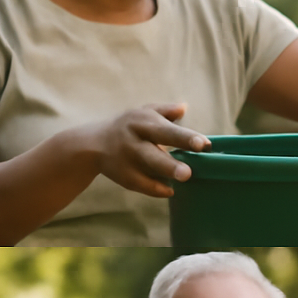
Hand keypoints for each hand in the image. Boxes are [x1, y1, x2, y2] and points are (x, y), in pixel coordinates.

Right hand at [81, 103, 209, 197]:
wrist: (92, 144)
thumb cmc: (128, 126)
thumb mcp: (143, 112)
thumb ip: (165, 110)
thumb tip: (184, 107)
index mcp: (142, 122)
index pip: (167, 130)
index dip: (186, 137)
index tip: (205, 144)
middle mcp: (134, 139)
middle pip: (154, 150)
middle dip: (171, 160)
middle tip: (190, 171)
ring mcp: (127, 158)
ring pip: (146, 166)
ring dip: (166, 172)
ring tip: (185, 178)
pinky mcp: (122, 175)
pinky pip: (140, 184)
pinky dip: (155, 189)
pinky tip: (170, 191)